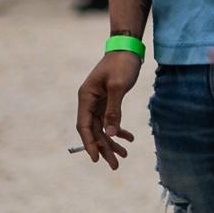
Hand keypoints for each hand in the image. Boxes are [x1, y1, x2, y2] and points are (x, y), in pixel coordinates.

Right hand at [75, 50, 142, 167]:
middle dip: (104, 148)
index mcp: (86, 97)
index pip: (84, 126)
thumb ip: (113, 111)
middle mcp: (89, 101)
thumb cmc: (121, 64)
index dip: (90, 144)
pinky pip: (110, 120)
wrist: (128, 47)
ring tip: (124, 155)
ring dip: (112, 141)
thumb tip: (111, 134)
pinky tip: (129, 138)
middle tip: (115, 165)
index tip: (97, 159)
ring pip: (103, 127)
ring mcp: (98, 101)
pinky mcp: (108, 100)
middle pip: (94, 130)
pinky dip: (119, 129)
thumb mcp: (118, 87)